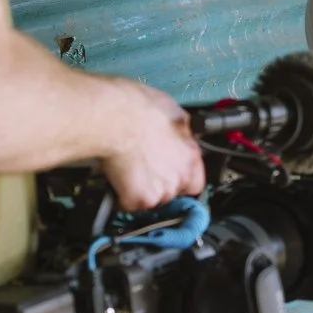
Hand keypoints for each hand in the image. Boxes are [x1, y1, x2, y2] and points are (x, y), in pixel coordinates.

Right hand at [100, 78, 206, 208]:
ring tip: (127, 170)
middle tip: (142, 167)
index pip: (195, 183)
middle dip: (157, 183)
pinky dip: (121, 195)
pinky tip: (117, 178)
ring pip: (151, 200)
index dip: (179, 179)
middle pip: (171, 192)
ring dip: (140, 190)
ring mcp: (161, 191)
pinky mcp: (139, 199)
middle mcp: (180, 177)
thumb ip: (181, 132)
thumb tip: (180, 130)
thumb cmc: (140, 108)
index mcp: (191, 157)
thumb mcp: (174, 113)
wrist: (117, 118)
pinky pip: (129, 204)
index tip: (168, 174)